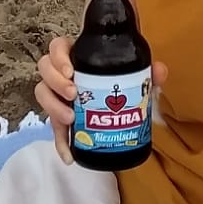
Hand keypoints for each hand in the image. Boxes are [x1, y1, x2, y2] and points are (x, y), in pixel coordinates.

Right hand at [35, 37, 165, 165]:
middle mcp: (62, 75)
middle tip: (73, 95)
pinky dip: (60, 143)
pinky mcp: (60, 120)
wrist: (120, 109)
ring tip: (70, 119)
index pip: (58, 47)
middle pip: (45, 69)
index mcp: (78, 57)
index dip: (58, 57)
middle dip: (55, 82)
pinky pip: (54, 130)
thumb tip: (159, 71)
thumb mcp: (136, 77)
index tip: (71, 71)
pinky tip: (69, 156)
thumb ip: (148, 73)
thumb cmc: (122, 84)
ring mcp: (58, 97)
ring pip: (42, 94)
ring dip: (53, 107)